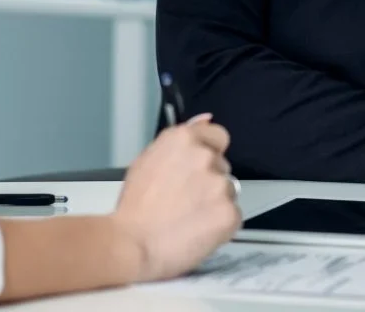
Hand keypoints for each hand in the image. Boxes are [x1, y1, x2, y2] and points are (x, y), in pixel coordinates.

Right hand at [111, 116, 240, 281]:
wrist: (131, 246)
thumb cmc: (134, 208)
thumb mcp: (148, 159)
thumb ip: (180, 140)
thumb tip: (205, 120)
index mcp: (184, 138)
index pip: (218, 136)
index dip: (210, 153)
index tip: (200, 169)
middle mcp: (205, 156)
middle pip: (222, 166)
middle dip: (209, 181)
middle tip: (185, 200)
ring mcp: (219, 184)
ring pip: (228, 191)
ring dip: (215, 202)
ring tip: (188, 218)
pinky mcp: (229, 212)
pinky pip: (233, 216)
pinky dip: (221, 225)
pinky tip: (198, 231)